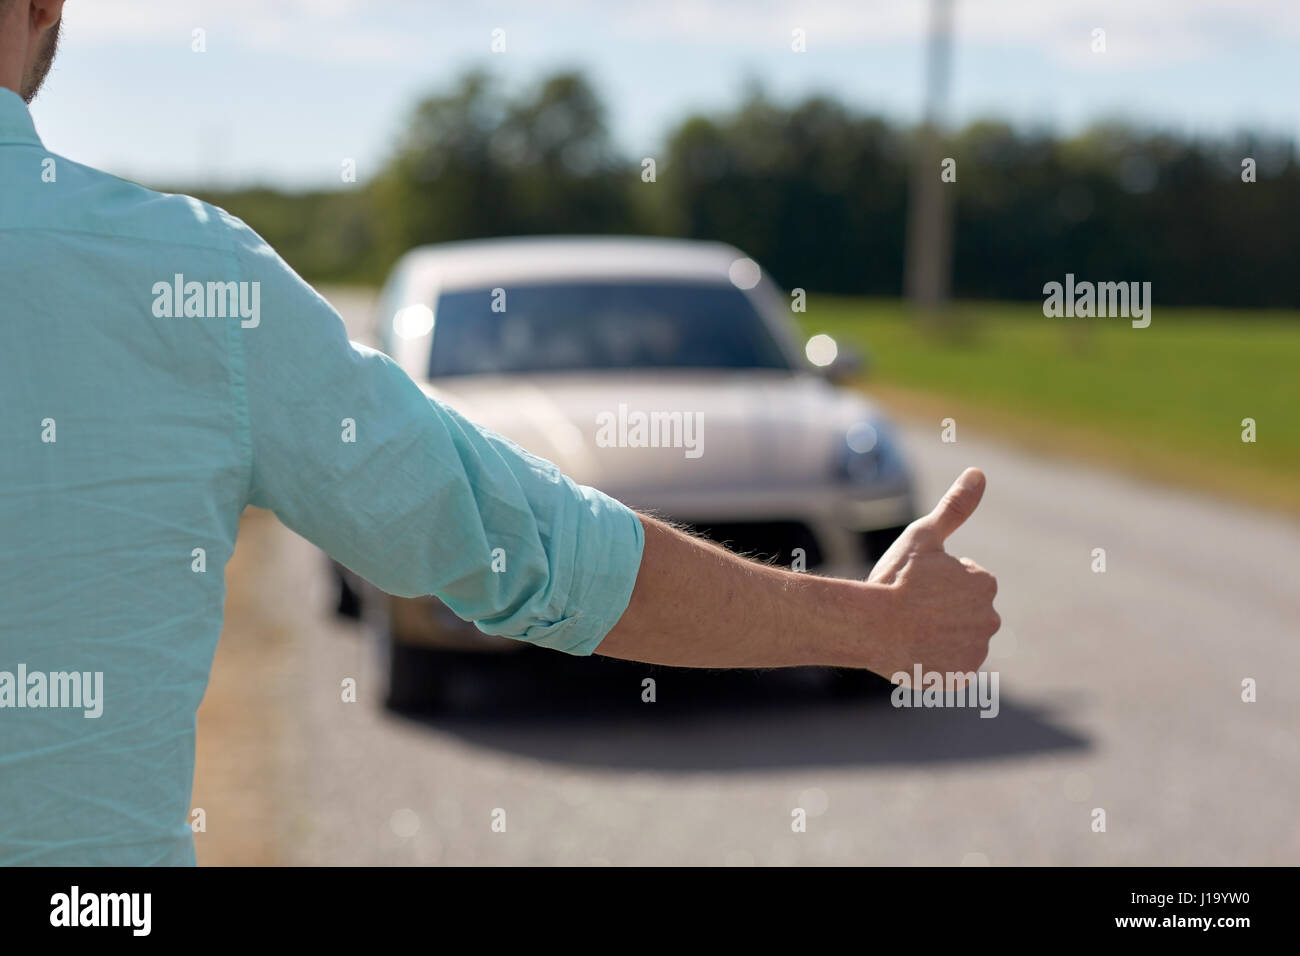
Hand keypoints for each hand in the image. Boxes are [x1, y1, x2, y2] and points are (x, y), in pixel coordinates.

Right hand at [867, 467, 999, 678]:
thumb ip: (955, 507)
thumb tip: (979, 473)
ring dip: (939, 637)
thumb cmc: (894, 578)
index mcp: (984, 582)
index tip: (915, 586)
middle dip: (942, 611)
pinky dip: (936, 662)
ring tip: (909, 631)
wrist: (869, 626)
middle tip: (910, 609)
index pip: (965, 583)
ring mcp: (976, 650)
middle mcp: (989, 617)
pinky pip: (951, 668)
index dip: (936, 584)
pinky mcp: (961, 678)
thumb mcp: (923, 536)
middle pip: (964, 612)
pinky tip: (913, 652)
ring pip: (958, 640)